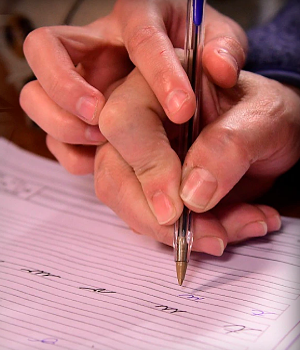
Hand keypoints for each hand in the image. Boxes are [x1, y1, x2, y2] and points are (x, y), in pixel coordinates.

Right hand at [19, 0, 246, 174]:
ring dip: (60, 122)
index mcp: (133, 16)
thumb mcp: (217, 38)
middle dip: (64, 85)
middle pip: (42, 49)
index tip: (183, 110)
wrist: (176, 70)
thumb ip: (224, 48)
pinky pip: (50, 136)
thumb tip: (219, 68)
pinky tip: (98, 161)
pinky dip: (69, 152)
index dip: (157, 72)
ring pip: (33, 95)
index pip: (136, 36)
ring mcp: (73, 82)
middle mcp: (90, 46)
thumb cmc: (192, 48)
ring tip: (100, 141)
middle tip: (99, 115)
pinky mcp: (70, 116)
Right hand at [92, 68, 299, 254]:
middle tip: (210, 235)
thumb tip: (190, 194)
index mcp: (154, 83)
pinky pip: (142, 217)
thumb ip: (230, 146)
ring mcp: (129, 153)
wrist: (269, 132)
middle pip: (113, 170)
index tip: (179, 205)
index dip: (147, 165)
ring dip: (171, 231)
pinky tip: (225, 230)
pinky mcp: (138, 184)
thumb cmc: (264, 112)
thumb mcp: (265, 119)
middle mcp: (131, 117)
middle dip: (156, 213)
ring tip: (228, 233)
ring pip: (121, 200)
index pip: (125, 122)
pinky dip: (180, 235)